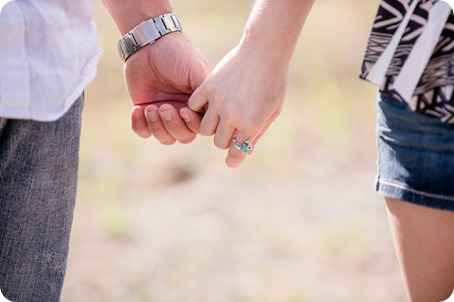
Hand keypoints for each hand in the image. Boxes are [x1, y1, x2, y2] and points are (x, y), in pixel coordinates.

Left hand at [124, 32, 209, 143]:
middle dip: (172, 125)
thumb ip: (206, 93)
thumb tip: (212, 115)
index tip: (182, 108)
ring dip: (156, 126)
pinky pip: (144, 132)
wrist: (150, 43)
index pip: (200, 127)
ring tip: (150, 108)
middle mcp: (184, 112)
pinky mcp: (145, 112)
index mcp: (199, 105)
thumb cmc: (178, 54)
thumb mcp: (196, 71)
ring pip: (165, 137)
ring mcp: (164, 114)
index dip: (191, 124)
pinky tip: (138, 110)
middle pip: (183, 136)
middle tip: (163, 106)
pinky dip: (140, 126)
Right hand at [188, 45, 287, 166]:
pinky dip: (199, 109)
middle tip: (232, 131)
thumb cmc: (274, 82)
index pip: (236, 153)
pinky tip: (209, 104)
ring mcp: (218, 102)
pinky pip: (194, 107)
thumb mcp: (272, 111)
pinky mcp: (208, 87)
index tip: (232, 161)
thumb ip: (257, 132)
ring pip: (205, 129)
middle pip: (219, 142)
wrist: (264, 51)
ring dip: (212, 127)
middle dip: (226, 140)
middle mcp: (232, 117)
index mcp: (250, 125)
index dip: (234, 159)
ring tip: (220, 117)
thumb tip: (244, 149)